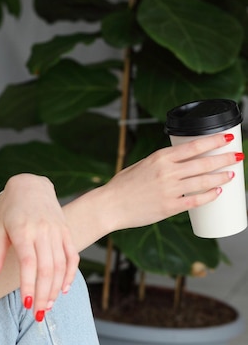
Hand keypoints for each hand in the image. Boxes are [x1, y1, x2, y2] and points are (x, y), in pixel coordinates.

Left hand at [0, 174, 78, 319]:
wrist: (30, 185)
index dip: (28, 285)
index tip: (27, 304)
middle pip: (47, 269)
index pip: (28, 264)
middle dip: (43, 294)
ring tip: (48, 305)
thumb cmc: (11, 209)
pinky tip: (64, 289)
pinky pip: (72, 256)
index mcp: (23, 230)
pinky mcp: (66, 231)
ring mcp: (57, 231)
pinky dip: (70, 274)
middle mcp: (42, 231)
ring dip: (56, 288)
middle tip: (39, 313)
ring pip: (60, 265)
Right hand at [104, 132, 239, 230]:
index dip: (214, 141)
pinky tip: (217, 192)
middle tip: (237, 156)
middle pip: (203, 163)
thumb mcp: (141, 166)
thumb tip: (180, 164)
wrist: (109, 205)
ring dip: (221, 177)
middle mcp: (167, 172)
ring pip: (204, 181)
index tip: (227, 137)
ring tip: (231, 174)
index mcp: (159, 158)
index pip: (194, 146)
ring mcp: (170, 190)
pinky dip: (209, 196)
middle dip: (224, 158)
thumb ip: (161, 164)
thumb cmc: (122, 186)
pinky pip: (196, 200)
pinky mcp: (170, 207)